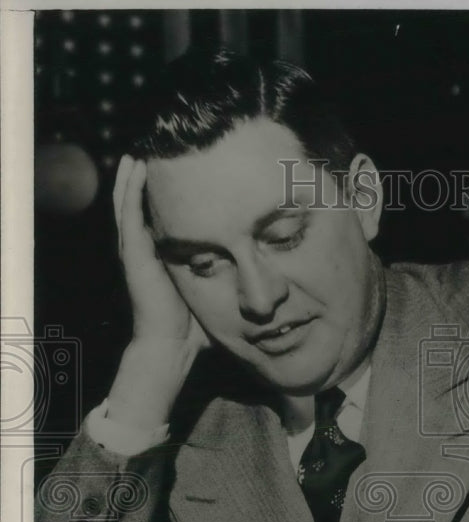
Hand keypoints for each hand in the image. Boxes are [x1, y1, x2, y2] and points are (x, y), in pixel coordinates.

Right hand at [105, 156, 208, 429]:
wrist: (172, 346)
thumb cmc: (194, 324)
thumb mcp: (211, 290)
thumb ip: (226, 277)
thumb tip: (261, 278)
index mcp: (162, 255)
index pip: (162, 216)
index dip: (166, 194)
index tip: (179, 170)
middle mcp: (146, 249)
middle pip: (140, 203)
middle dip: (145, 178)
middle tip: (152, 150)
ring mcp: (137, 250)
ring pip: (129, 203)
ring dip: (132, 176)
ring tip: (138, 151)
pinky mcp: (135, 254)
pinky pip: (129, 214)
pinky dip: (131, 190)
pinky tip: (135, 168)